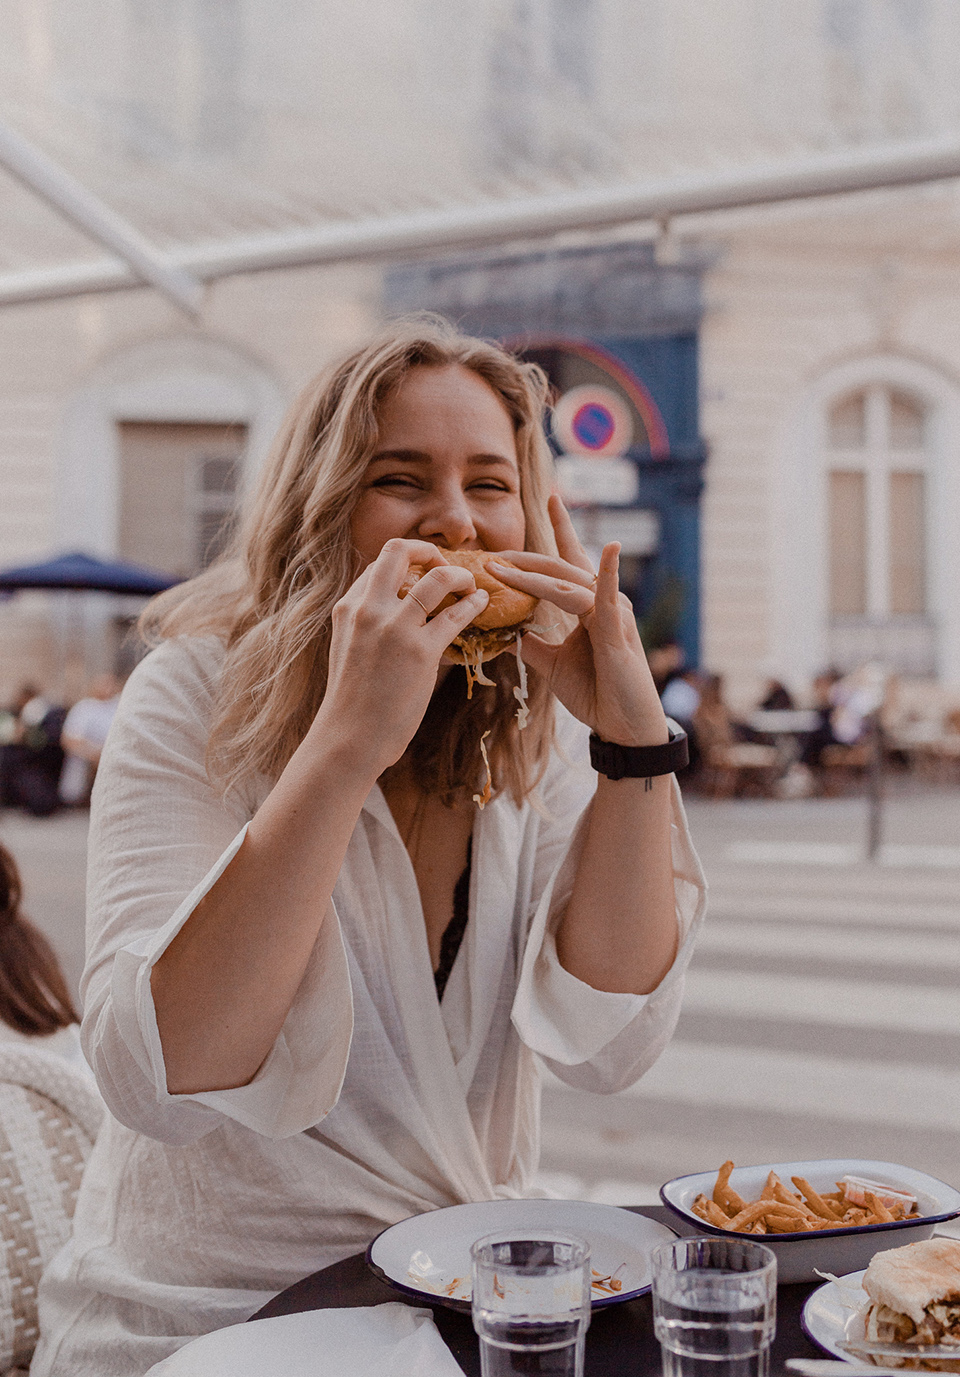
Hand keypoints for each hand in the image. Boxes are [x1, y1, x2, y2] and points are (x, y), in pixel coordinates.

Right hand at [313, 539, 489, 771]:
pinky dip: (473, 604)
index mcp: (348, 608)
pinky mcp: (420, 651)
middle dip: (428, 549)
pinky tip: (481, 604)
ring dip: (460, 574)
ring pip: (436, 576)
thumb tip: (402, 611)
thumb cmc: (353, 702)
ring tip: (471, 584)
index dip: (407, 561)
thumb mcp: (349, 648)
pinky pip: (456, 614)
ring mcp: (394, 627)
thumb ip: (368, 624)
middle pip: (398, 550)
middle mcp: (368, 609)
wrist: (350, 737)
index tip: (426, 571)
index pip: (379, 564)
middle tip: (445, 565)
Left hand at [489, 495, 667, 746]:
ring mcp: (611, 612)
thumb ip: (534, 643)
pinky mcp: (618, 630)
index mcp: (588, 605)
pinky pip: (607, 597)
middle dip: (524, 559)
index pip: (569, 561)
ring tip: (501, 566)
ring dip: (532, 575)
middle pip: (559, 568)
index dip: (561, 528)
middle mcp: (602, 601)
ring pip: (566, 584)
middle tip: (491, 553)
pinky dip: (609, 571)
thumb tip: (510, 631)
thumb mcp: (553, 665)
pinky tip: (609, 548)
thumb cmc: (595, 693)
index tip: (549, 497)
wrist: (620, 727)